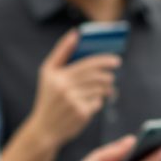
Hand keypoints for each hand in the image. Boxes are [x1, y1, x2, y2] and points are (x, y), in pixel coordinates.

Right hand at [27, 30, 120, 145]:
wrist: (44, 128)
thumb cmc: (48, 96)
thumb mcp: (47, 72)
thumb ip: (61, 51)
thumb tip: (76, 33)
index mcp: (57, 76)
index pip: (87, 64)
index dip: (104, 61)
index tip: (116, 60)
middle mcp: (65, 88)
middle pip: (96, 77)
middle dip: (108, 75)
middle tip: (113, 74)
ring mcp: (74, 102)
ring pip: (99, 89)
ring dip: (107, 87)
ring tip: (107, 88)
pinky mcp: (81, 114)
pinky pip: (98, 102)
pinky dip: (98, 101)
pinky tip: (93, 101)